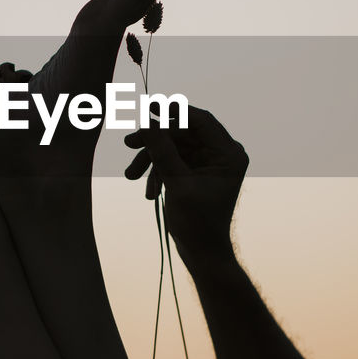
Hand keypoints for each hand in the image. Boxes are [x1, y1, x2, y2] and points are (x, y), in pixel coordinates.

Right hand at [124, 106, 247, 267]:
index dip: (175, 111)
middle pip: (183, 132)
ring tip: (130, 175)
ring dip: (151, 159)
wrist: (202, 253)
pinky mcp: (195, 171)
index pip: (201, 120)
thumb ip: (163, 151)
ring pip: (174, 146)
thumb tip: (147, 122)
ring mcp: (208, 162)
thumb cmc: (198, 223)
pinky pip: (172, 160)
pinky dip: (157, 172)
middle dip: (155, 141)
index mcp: (228, 154)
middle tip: (129, 143)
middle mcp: (221, 154)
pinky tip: (148, 193)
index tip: (150, 105)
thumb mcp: (177, 183)